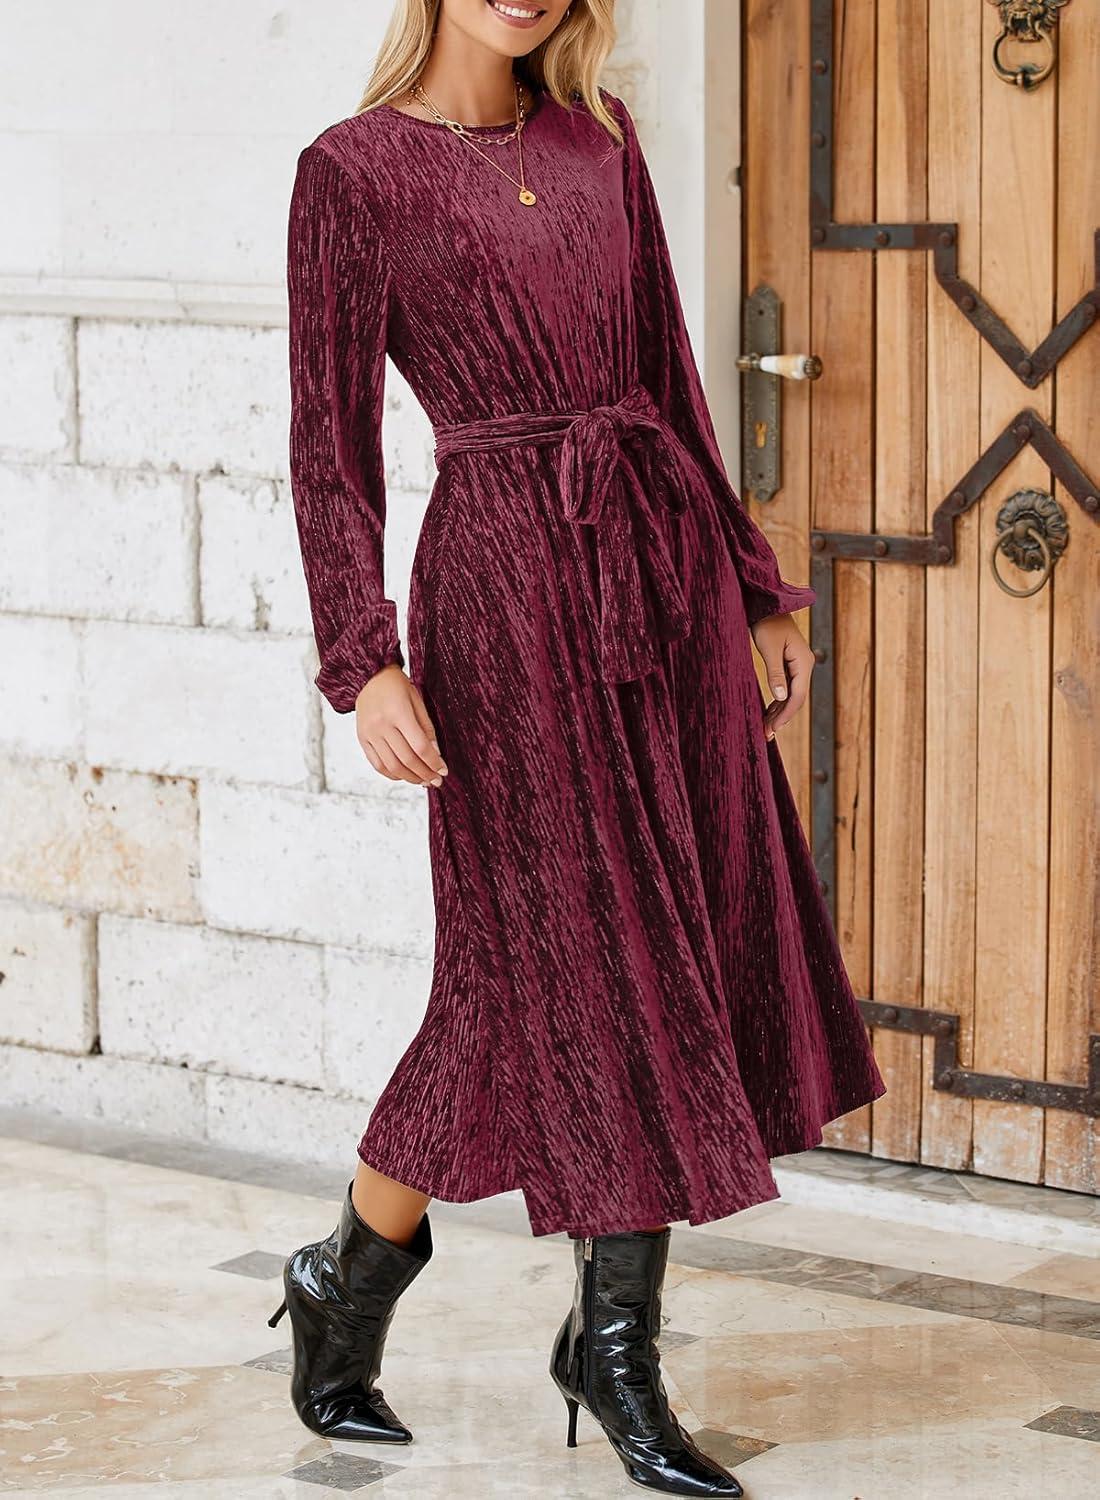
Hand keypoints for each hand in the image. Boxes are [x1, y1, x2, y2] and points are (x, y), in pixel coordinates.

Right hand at [354, 664, 448, 786]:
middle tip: (436, 780)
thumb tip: (435, 754)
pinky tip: (405, 775)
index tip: (444, 771)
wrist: (369, 677)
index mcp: (398, 712)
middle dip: (425, 773)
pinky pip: (377, 764)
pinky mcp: (362, 739)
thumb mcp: (417, 700)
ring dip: (410, 778)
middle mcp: (381, 725)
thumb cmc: (397, 686)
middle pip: (406, 759)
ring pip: (391, 766)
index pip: (419, 746)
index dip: (433, 762)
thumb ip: (426, 728)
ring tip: (423, 781)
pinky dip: (392, 774)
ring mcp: (369, 734)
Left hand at [749, 613, 814, 740]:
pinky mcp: (789, 664)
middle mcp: (804, 665)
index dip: (786, 715)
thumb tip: (781, 698)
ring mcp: (798, 665)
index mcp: (803, 662)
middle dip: (781, 717)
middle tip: (766, 734)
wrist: (767, 605)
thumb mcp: (769, 648)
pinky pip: (786, 687)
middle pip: (795, 698)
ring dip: (779, 712)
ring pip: (791, 695)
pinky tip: (769, 713)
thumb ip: (775, 673)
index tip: (773, 729)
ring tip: (766, 728)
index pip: (797, 695)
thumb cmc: (766, 623)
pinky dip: (777, 701)